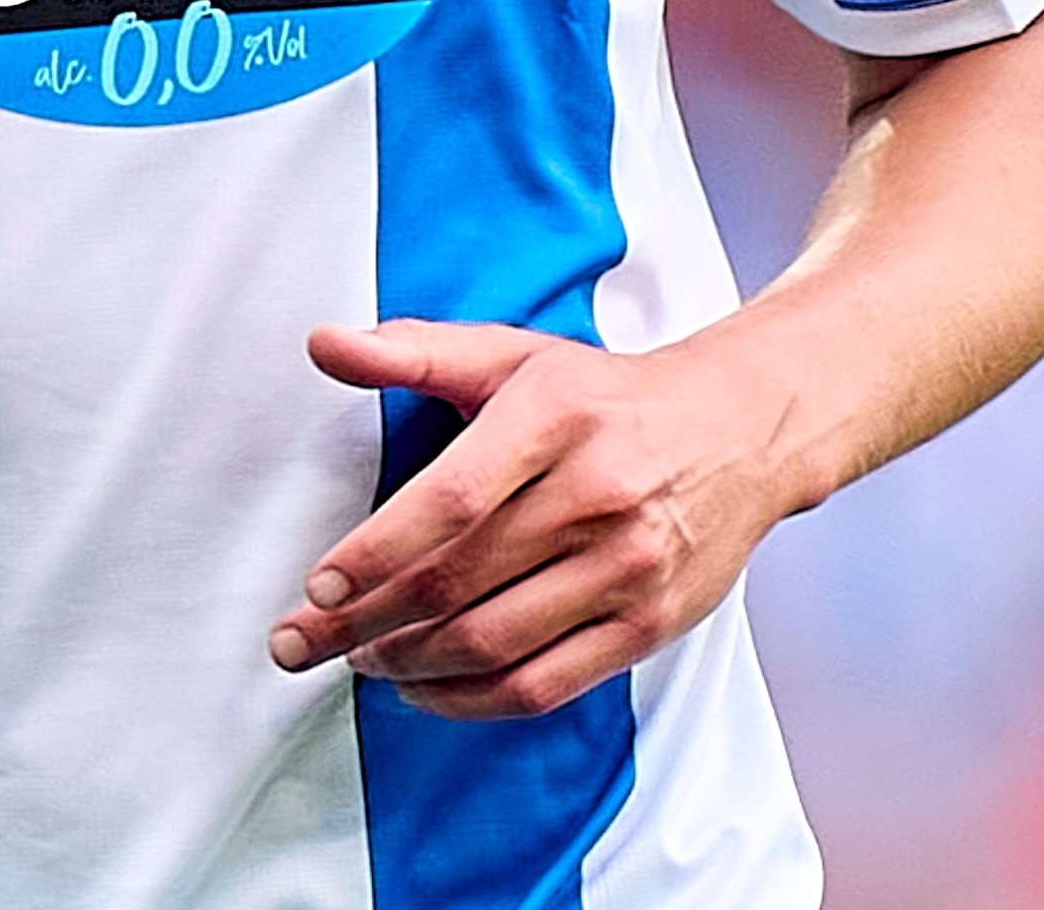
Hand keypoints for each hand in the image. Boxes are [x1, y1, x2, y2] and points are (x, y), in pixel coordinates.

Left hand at [265, 319, 807, 719]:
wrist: (740, 429)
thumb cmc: (606, 398)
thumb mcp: (515, 356)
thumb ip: (414, 352)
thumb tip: (324, 344)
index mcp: (554, 415)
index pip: (450, 500)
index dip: (375, 551)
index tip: (318, 585)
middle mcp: (597, 492)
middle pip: (459, 579)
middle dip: (364, 623)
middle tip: (302, 642)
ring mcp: (628, 565)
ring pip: (494, 641)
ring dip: (409, 665)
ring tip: (361, 659)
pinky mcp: (649, 623)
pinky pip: (543, 684)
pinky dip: (470, 699)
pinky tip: (426, 687)